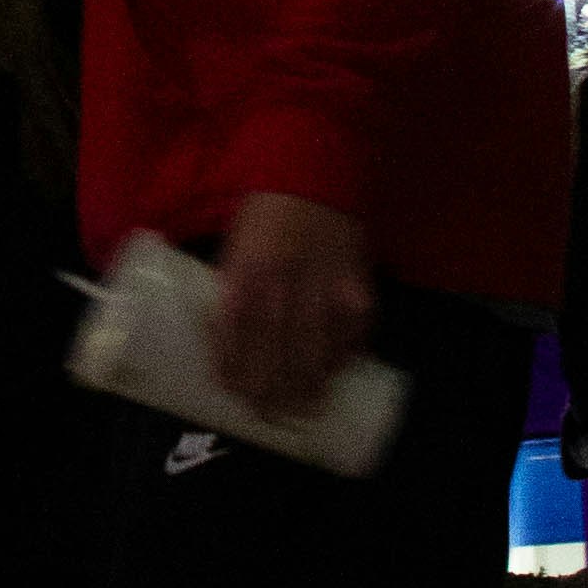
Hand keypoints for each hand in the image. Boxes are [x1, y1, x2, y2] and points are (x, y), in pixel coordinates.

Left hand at [206, 192, 373, 419]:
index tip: (235, 395)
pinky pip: (349, 342)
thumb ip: (235, 291)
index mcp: (244, 278)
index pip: (236, 345)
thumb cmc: (264, 213)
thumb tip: (230, 342)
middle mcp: (282, 291)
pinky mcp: (357, 295)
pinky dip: (339, 362)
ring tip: (302, 408)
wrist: (313, 173)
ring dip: (306, 392)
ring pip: (313, 362)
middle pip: (275, 363)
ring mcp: (323, 296)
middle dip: (270, 396)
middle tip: (269, 414)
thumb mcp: (235, 248)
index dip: (235, 376)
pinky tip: (332, 373)